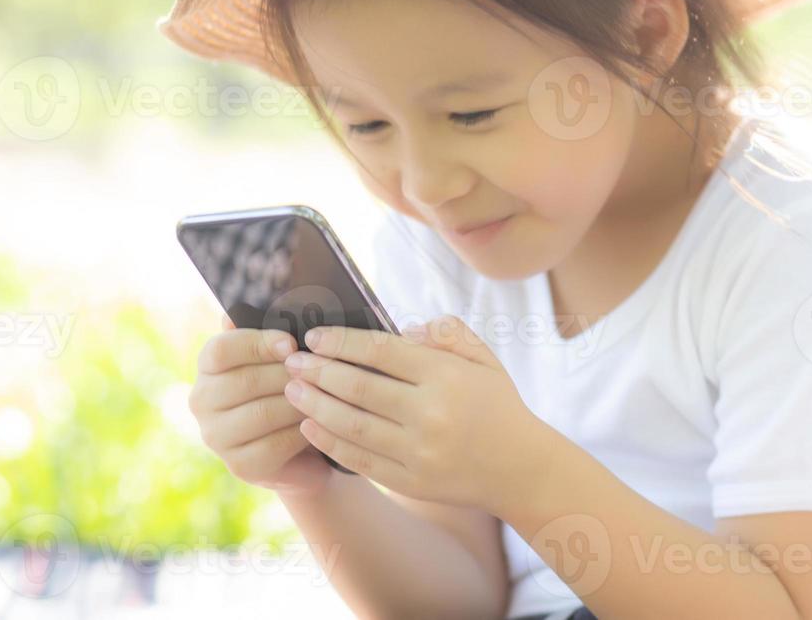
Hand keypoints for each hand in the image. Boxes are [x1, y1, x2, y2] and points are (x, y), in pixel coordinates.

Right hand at [187, 314, 333, 496]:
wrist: (300, 450)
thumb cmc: (287, 391)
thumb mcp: (277, 360)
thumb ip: (265, 336)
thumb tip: (245, 311)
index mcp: (207, 368)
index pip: (220, 350)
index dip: (257, 343)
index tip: (292, 343)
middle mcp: (202, 402)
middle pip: (244, 381)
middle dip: (287, 374)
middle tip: (317, 370)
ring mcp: (217, 437)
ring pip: (261, 413)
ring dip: (298, 401)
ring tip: (324, 392)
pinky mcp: (240, 466)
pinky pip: (274, 444)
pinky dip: (301, 430)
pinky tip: (318, 420)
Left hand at [283, 315, 539, 511]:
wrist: (521, 468)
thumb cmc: (497, 404)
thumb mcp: (483, 357)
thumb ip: (446, 332)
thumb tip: (402, 330)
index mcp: (445, 376)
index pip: (380, 351)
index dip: (341, 342)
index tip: (314, 336)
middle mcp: (429, 414)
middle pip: (357, 388)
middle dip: (317, 372)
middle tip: (291, 361)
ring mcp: (418, 452)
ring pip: (351, 425)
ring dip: (314, 405)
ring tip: (292, 390)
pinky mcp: (410, 481)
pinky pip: (359, 459)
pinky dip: (329, 441)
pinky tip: (309, 425)